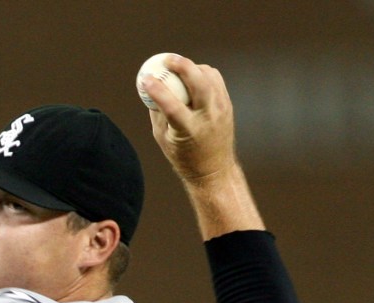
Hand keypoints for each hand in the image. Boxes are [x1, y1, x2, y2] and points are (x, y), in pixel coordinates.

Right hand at [143, 54, 236, 183]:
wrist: (213, 170)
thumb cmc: (183, 156)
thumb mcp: (163, 139)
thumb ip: (157, 113)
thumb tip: (150, 88)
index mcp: (189, 131)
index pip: (172, 105)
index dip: (157, 90)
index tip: (145, 78)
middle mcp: (207, 118)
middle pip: (198, 83)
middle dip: (182, 66)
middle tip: (167, 60)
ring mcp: (220, 110)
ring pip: (208, 77)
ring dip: (192, 67)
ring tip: (178, 67)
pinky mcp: (227, 105)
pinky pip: (215, 80)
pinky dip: (202, 73)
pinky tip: (192, 75)